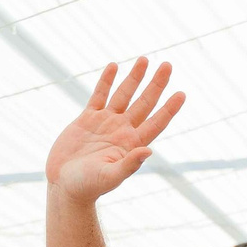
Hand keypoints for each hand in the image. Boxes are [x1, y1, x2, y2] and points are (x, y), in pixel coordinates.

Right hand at [46, 58, 185, 203]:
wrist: (64, 185)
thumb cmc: (88, 186)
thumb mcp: (110, 177)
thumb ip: (129, 164)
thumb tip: (149, 151)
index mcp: (132, 144)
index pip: (156, 122)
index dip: (169, 108)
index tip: (182, 93)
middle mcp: (122, 130)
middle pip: (144, 103)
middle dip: (156, 84)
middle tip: (167, 65)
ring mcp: (106, 122)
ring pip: (124, 94)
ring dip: (134, 77)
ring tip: (144, 60)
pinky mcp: (87, 119)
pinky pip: (99, 95)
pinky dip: (106, 81)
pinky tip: (114, 66)